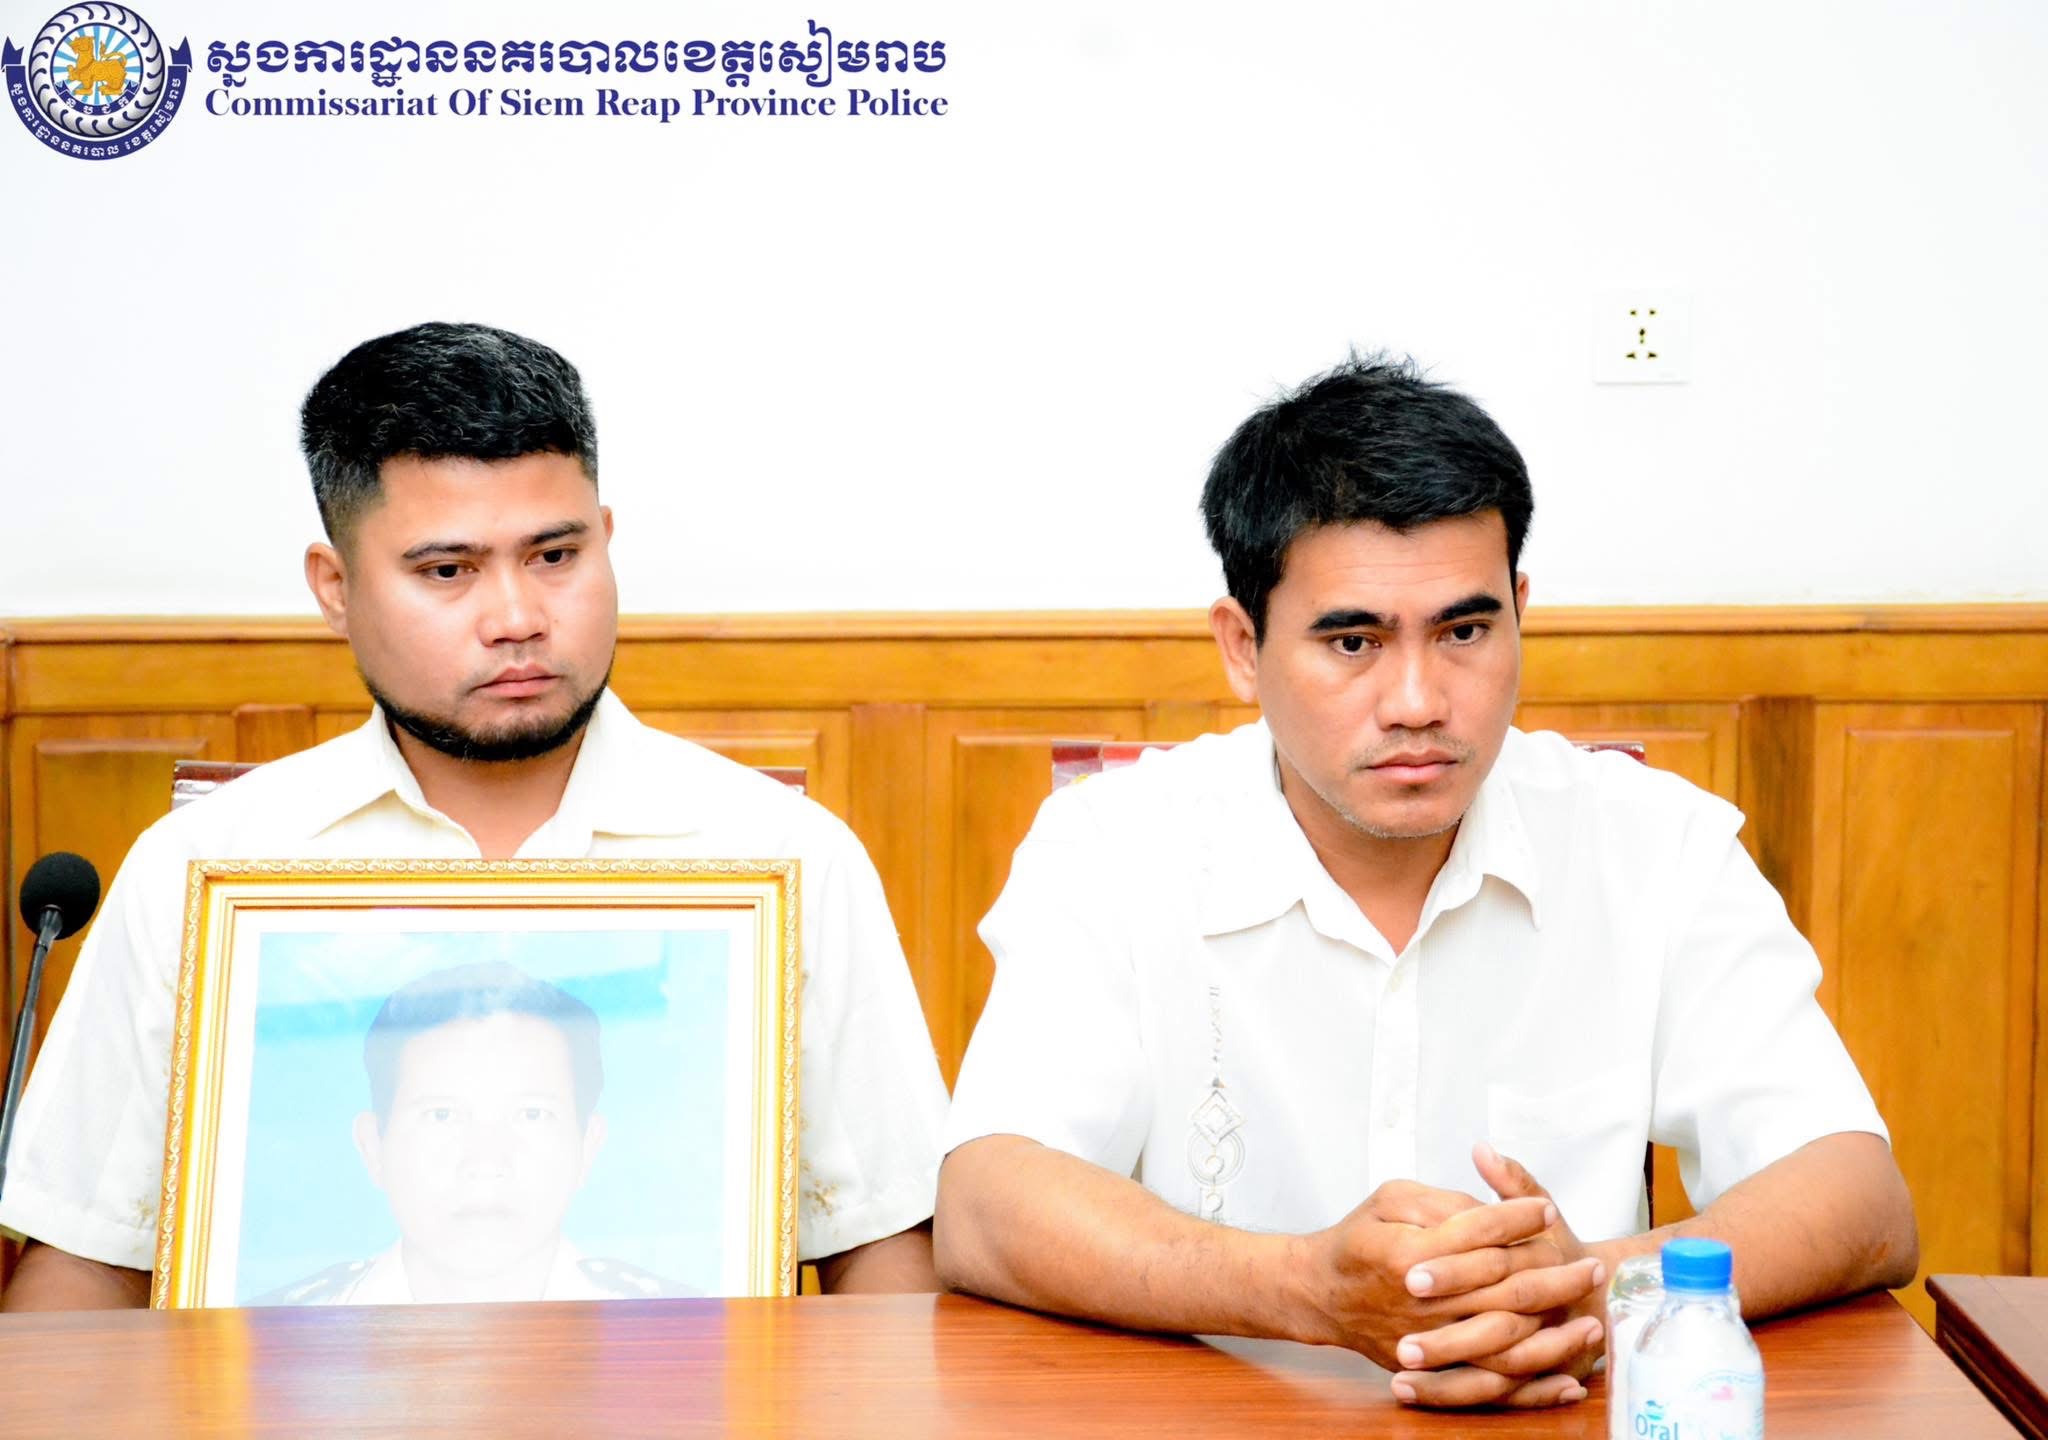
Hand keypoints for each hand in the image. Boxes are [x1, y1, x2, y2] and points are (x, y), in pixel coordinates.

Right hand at [1291, 1177, 1603, 1400]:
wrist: (1320, 1293)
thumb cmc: (1358, 1240)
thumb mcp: (1390, 1199)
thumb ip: (1442, 1202)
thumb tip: (1492, 1211)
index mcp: (1409, 1254)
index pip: (1478, 1234)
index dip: (1517, 1218)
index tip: (1547, 1209)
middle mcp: (1422, 1302)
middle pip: (1502, 1288)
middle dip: (1553, 1276)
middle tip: (1591, 1266)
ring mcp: (1428, 1342)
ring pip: (1504, 1341)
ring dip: (1555, 1334)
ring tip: (1593, 1320)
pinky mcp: (1432, 1371)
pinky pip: (1490, 1385)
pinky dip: (1533, 1388)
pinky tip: (1567, 1380)